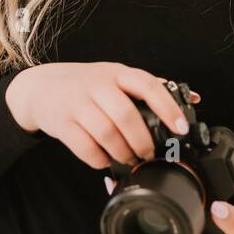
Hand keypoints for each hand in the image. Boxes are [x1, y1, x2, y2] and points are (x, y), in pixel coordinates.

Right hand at [5, 61, 200, 168]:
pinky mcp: (61, 123)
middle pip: (126, 116)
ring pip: (106, 134)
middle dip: (143, 141)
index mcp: (117, 73)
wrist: (40, 87)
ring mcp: (77, 103)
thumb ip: (150, 88)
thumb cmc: (86, 85)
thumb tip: (193, 99)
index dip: (167, 108)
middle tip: (149, 154)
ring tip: (129, 159)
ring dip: (122, 153)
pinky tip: (105, 160)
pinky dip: (99, 159)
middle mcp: (97, 85)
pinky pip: (85, 147)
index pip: (148, 85)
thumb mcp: (116, 77)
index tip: (180, 129)